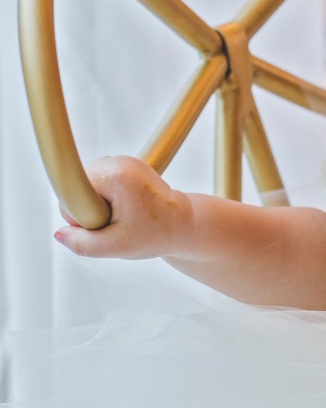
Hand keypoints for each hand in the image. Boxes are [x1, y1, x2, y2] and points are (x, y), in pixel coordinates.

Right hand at [53, 156, 192, 259]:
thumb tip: (60, 234)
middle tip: (118, 224)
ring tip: (124, 216)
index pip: (73, 192)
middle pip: (79, 188)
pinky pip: (99, 184)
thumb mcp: (117, 246)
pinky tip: (125, 209)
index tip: (106, 224)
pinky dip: (106, 199)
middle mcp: (118, 161)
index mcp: (116, 175)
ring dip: (98, 205)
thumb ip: (84, 243)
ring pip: (88, 187)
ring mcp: (123, 161)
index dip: (81, 215)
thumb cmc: (157, 234)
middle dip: (90, 211)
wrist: (184, 224)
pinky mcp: (125, 166)